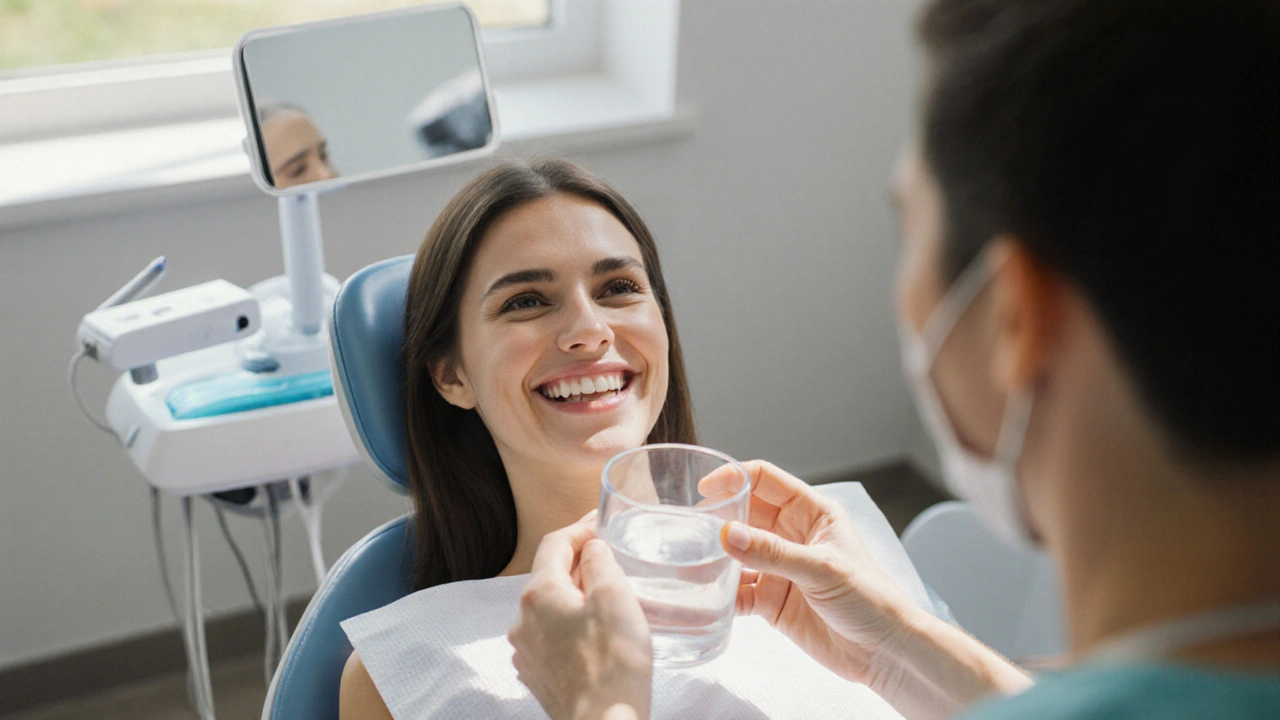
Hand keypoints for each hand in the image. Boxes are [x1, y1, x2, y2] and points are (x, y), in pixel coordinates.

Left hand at [509, 512, 652, 719]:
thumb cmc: (613, 662)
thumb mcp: (614, 595)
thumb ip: (600, 561)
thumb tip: (591, 548)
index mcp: (538, 594)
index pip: (555, 544)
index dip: (580, 529)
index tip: (600, 523)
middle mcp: (522, 621)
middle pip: (551, 576)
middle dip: (581, 564)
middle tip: (611, 558)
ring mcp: (527, 652)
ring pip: (551, 609)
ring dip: (577, 597)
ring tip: (610, 598)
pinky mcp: (538, 675)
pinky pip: (553, 637)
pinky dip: (573, 626)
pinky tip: (598, 634)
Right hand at [704, 461, 916, 686]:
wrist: (884, 652)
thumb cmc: (870, 598)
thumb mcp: (822, 568)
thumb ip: (773, 552)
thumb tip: (728, 533)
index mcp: (811, 513)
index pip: (766, 481)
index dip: (735, 478)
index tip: (705, 487)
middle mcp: (792, 536)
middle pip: (745, 515)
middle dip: (717, 519)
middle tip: (688, 528)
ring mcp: (779, 569)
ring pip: (737, 555)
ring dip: (714, 560)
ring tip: (687, 565)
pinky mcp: (771, 601)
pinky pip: (738, 592)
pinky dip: (721, 595)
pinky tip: (705, 598)